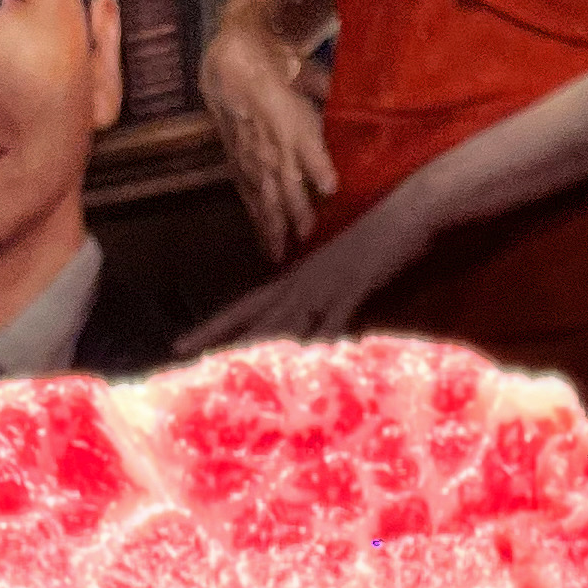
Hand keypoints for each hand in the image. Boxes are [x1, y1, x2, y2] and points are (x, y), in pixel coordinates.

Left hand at [177, 185, 427, 353]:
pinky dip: (321, 343)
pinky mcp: (354, 288)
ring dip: (262, 349)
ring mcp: (326, 287)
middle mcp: (301, 285)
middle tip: (185, 363)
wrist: (407, 212)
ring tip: (234, 374)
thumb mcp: (335, 278)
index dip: (212, 327)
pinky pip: (333, 321)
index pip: (242, 307)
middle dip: (220, 342)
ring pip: (286, 323)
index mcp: (293, 281)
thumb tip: (300, 337)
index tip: (180, 345)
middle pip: (254, 320)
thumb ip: (315, 307)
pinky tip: (309, 366)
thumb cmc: (372, 246)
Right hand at [201, 19, 336, 259]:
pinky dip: (256, 218)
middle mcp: (267, 139)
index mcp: (285, 113)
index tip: (330, 188)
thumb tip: (357, 106)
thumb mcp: (304, 69)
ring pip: (262, 193)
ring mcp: (249, 154)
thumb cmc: (274, 59)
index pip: (303, 142)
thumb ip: (325, 91)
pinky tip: (264, 238)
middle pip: (282, 178)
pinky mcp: (236, 162)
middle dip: (295, 209)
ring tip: (281, 254)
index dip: (316, 165)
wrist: (229, 57)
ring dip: (272, 224)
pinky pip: (247, 193)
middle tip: (308, 236)